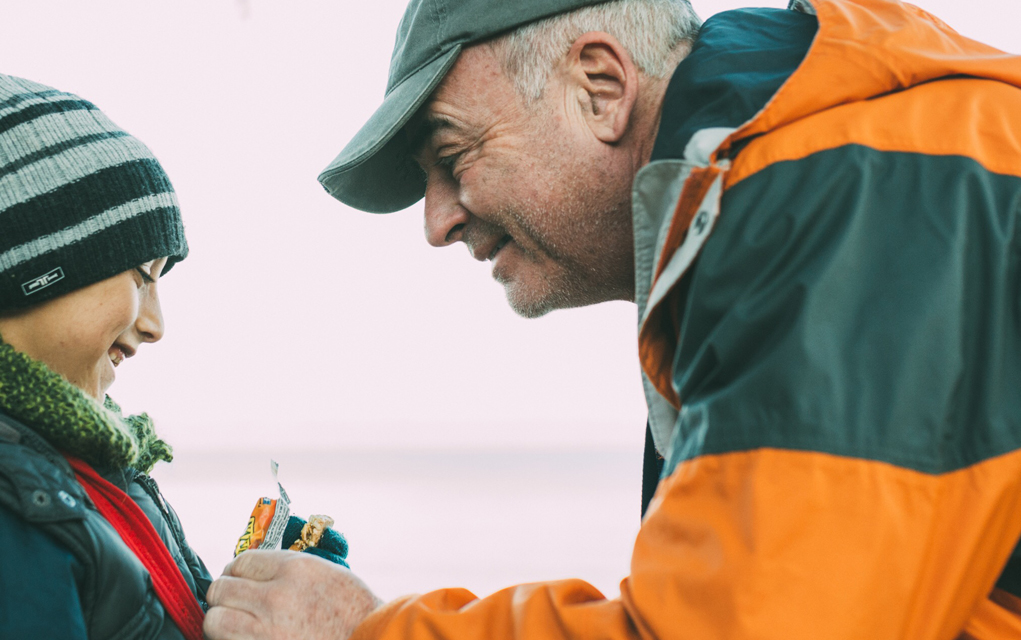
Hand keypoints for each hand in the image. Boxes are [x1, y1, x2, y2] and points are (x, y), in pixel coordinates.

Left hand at [204, 549, 382, 639]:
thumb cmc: (354, 610)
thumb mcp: (326, 573)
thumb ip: (288, 569)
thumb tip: (253, 570)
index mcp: (294, 570)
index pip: (241, 562)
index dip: (237, 571)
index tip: (240, 579)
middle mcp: (275, 598)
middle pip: (221, 589)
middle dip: (225, 595)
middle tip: (234, 602)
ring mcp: (265, 632)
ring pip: (215, 621)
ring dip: (222, 622)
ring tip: (236, 624)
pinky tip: (247, 638)